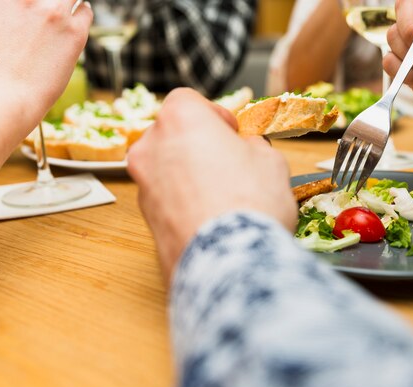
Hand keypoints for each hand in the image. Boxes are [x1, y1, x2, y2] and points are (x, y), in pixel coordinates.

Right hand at [0, 0, 91, 123]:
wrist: (0, 99)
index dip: (27, 0)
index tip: (28, 6)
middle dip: (47, 1)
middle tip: (47, 10)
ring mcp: (53, 11)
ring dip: (66, 1)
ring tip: (62, 11)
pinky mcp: (74, 32)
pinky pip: (86, 10)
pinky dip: (81, 12)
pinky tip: (74, 21)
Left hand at [127, 88, 297, 281]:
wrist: (230, 261)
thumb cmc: (250, 202)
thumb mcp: (269, 161)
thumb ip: (252, 146)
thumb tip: (247, 150)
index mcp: (179, 119)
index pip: (187, 100)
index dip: (213, 114)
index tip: (231, 132)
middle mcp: (151, 148)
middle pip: (171, 134)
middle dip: (196, 144)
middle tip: (226, 162)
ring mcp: (144, 186)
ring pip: (165, 168)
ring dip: (188, 174)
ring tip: (221, 194)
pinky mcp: (146, 220)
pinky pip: (166, 200)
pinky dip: (182, 202)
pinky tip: (210, 216)